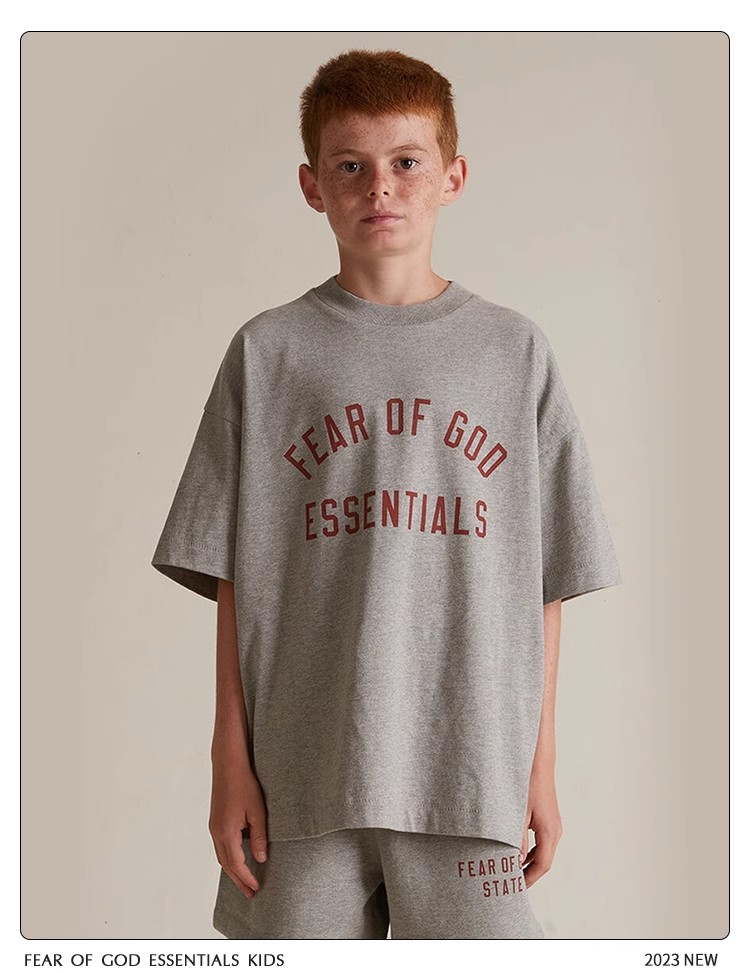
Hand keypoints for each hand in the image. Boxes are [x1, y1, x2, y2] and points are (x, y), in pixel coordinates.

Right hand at [208, 761, 268, 898]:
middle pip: (226, 865)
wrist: (228, 765)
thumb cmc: (244, 785)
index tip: (256, 889)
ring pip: (221, 856)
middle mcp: (216, 833)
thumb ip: (259, 837)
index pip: (236, 864)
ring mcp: (213, 827)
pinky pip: (220, 846)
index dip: (246, 878)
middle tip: (251, 894)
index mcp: (226, 832)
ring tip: (246, 881)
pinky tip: (239, 859)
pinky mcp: (215, 821)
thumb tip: (261, 859)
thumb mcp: (257, 812)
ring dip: (233, 870)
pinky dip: (229, 858)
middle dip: (239, 880)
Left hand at [520, 762, 562, 887]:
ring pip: (543, 852)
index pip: (542, 866)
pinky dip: (531, 851)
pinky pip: (542, 842)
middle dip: (528, 874)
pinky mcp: (549, 819)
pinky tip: (517, 852)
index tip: (515, 888)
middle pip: (544, 862)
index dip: (529, 879)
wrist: (538, 762)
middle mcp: (555, 831)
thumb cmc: (527, 784)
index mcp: (549, 832)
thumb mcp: (518, 813)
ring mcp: (554, 825)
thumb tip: (515, 862)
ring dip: (529, 863)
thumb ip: (516, 839)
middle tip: (510, 882)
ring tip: (512, 870)